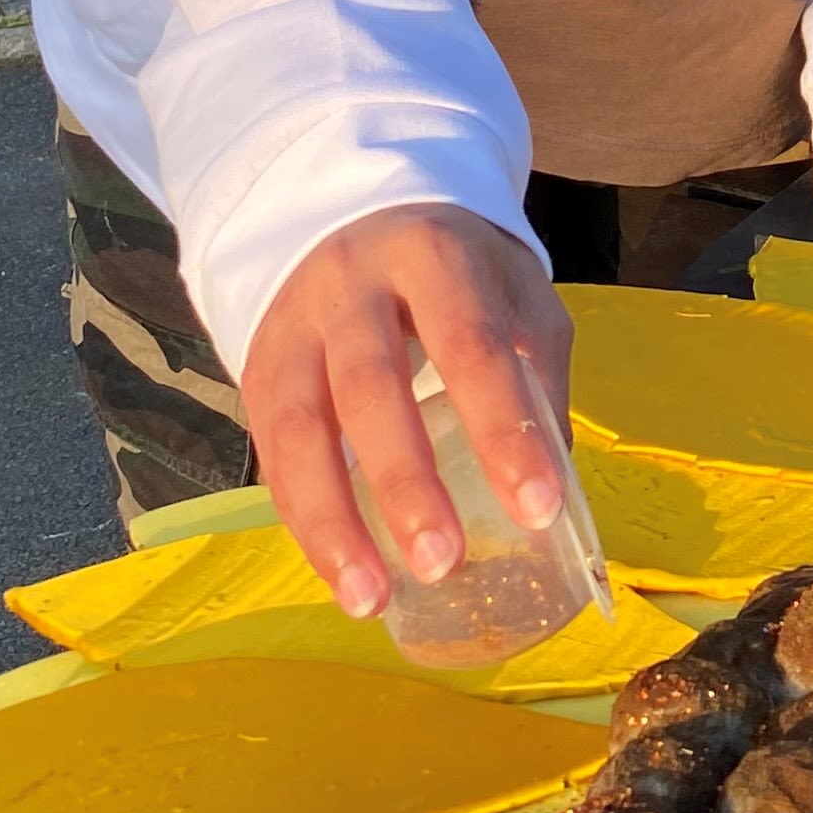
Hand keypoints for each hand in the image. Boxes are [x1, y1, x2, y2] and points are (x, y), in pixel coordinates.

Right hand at [243, 203, 573, 619]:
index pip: (472, 345)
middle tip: (444, 562)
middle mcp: (353, 288)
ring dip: (334, 523)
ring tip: (371, 600)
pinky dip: (304, 521)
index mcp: (435, 257)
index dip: (505, 428)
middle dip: (406, 482)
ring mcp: (294, 327)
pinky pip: (272, 454)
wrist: (350, 211)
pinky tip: (341, 574)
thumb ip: (536, 366)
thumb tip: (555, 475)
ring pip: (300, 429)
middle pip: (372, 386)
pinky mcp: (257, 369)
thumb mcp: (512, 288)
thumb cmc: (453, 269)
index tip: (538, 509)